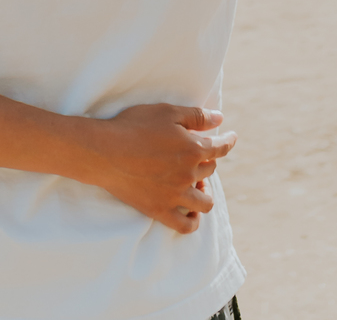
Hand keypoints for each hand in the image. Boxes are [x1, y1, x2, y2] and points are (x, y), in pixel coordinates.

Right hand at [85, 104, 236, 233]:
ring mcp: (175, 196)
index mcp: (193, 149)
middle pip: (209, 170)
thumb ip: (196, 116)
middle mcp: (189, 175)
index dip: (228, 141)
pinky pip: (186, 225)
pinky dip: (193, 220)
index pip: (220, 148)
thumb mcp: (167, 112)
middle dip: (208, 161)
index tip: (231, 137)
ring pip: (205, 202)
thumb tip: (220, 119)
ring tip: (197, 185)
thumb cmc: (134, 126)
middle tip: (197, 154)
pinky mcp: (160, 211)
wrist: (105, 152)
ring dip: (205, 192)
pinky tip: (190, 211)